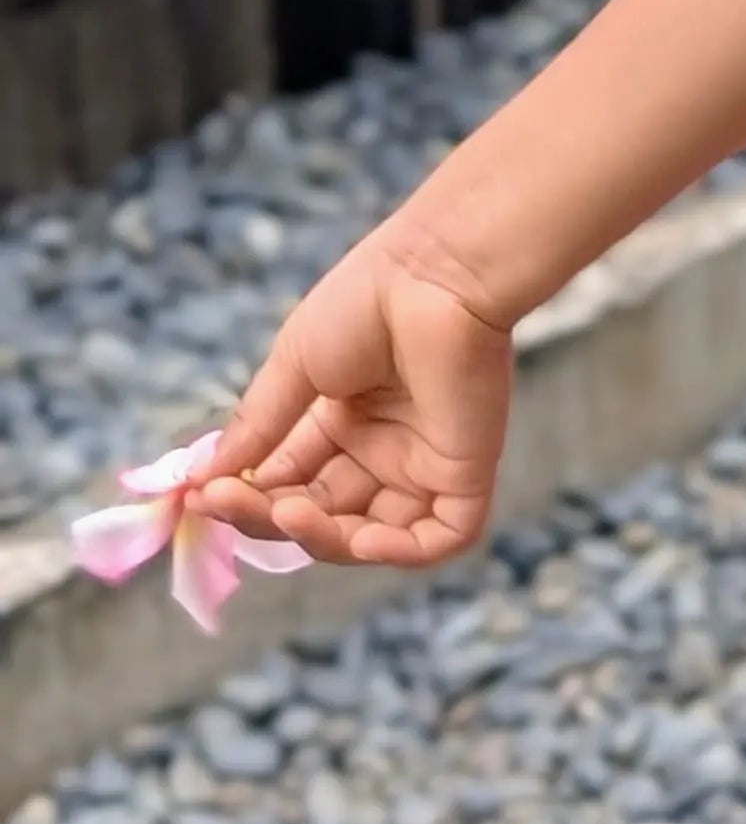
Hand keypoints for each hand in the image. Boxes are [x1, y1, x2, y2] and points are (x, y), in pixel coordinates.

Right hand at [191, 215, 515, 570]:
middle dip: (270, 518)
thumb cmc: (365, 302)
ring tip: (285, 509)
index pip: (291, 483)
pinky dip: (396, 552)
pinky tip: (358, 537)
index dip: (250, 498)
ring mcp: (425, 463)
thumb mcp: (295, 367)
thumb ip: (257, 428)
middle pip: (321, 515)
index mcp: (345, 421)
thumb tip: (202, 482)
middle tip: (227, 502)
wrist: (434, 272)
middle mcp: (385, 449)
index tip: (202, 496)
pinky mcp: (466, 472)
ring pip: (369, 536)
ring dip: (321, 538)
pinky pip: (436, 539)